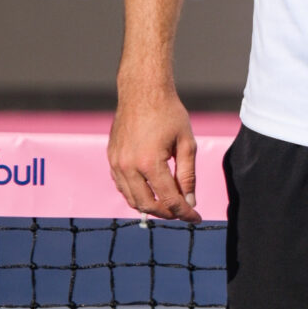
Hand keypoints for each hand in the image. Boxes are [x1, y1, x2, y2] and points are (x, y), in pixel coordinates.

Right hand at [108, 81, 200, 222]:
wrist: (142, 91)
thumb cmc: (168, 113)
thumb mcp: (187, 143)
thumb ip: (187, 175)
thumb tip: (189, 201)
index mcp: (150, 163)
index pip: (169, 199)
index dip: (185, 213)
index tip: (196, 218)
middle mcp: (129, 166)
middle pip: (148, 205)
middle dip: (167, 213)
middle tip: (183, 211)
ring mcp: (116, 163)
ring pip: (132, 199)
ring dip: (151, 206)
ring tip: (169, 202)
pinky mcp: (111, 158)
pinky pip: (122, 186)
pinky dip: (136, 194)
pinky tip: (152, 190)